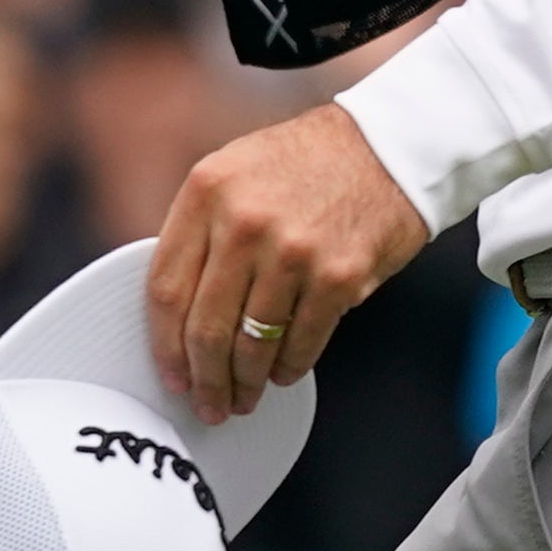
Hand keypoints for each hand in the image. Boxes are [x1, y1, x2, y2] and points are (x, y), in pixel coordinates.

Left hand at [147, 104, 430, 423]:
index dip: (164, 345)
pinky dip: (288, 368)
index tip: (170, 374)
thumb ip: (200, 230)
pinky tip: (281, 373)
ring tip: (244, 396)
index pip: (166, 288)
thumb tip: (177, 309)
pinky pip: (301, 344)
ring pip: (251, 345)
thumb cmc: (307, 162)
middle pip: (205, 328)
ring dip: (246, 383)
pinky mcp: (337, 277)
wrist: (387, 146)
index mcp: (206, 191)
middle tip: (208, 404)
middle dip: (204, 380)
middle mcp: (244, 221)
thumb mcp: (234, 171)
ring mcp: (292, 251)